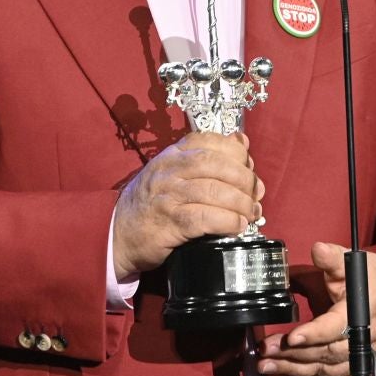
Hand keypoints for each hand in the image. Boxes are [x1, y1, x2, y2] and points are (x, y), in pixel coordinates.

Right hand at [113, 132, 264, 280]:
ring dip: (240, 203)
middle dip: (243, 178)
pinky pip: (204, 218)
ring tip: (252, 212)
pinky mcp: (169, 222)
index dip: (236, 152)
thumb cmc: (152, 204)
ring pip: (213, 191)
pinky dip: (227, 221)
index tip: (250, 166)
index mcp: (172, 155)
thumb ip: (204, 158)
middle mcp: (169, 171)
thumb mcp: (173, 173)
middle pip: (215, 164)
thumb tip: (241, 142)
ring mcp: (167, 196)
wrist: (118, 234)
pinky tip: (238, 226)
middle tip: (256, 193)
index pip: (208, 141)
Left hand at [258, 242, 375, 375]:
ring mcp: (357, 357)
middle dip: (294, 355)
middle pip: (327, 353)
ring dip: (292, 372)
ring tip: (264, 367)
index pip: (337, 327)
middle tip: (265, 351)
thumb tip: (317, 249)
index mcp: (362, 312)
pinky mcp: (350, 368)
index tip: (291, 336)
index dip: (314, 333)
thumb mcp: (354, 263)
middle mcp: (362, 340)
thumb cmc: (373, 280)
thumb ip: (333, 258)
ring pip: (324, 372)